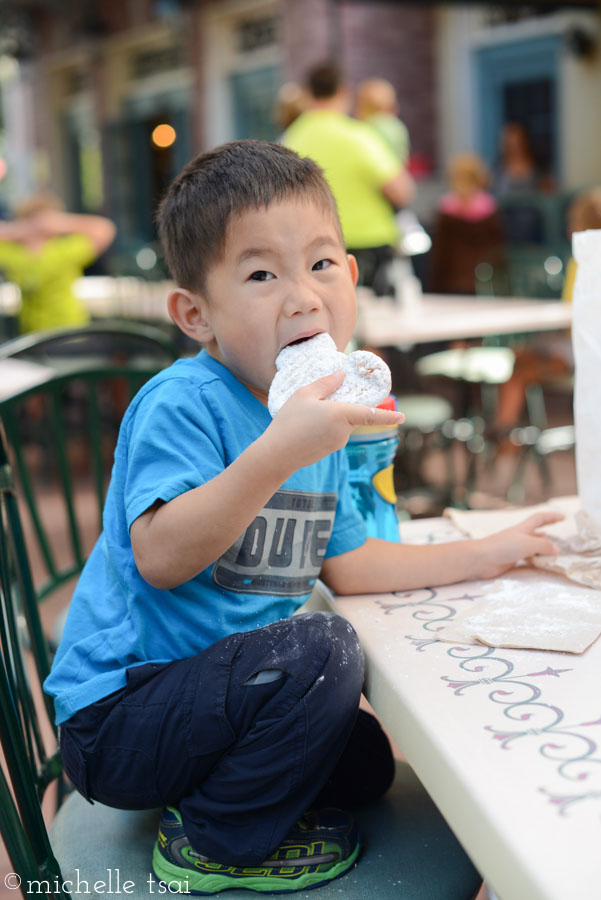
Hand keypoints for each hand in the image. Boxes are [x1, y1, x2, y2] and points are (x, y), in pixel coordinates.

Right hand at [264, 370, 403, 472]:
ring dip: (330, 416)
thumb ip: (325, 383)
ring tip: (305, 414)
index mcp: (342, 415)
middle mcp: (344, 431)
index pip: (371, 415)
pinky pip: (332, 433)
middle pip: (352, 415)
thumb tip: (340, 376)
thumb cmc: (289, 422)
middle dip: (342, 406)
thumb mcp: (304, 394)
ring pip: (341, 424)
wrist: (276, 455)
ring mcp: (337, 443)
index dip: (388, 415)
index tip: (403, 417)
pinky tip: (305, 425)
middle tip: (320, 400)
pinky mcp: (329, 450)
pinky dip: (324, 427)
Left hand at [475, 511, 563, 579]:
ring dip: (543, 547)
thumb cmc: (502, 547)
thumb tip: (556, 549)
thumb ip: (544, 545)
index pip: (540, 518)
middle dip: (548, 529)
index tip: (563, 517)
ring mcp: (514, 548)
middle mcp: (519, 536)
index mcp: (523, 528)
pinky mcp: (511, 559)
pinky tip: (538, 561)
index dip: (551, 517)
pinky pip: (527, 557)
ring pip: (533, 545)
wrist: (481, 559)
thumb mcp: (527, 543)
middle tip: (559, 531)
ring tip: (553, 551)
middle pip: (536, 530)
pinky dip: (535, 558)